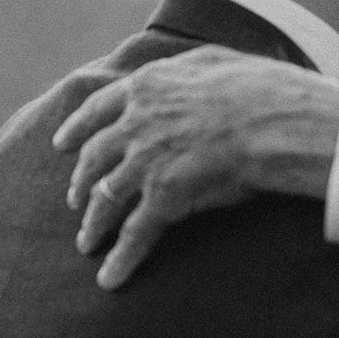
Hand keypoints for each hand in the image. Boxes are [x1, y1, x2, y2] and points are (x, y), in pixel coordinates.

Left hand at [51, 45, 338, 289]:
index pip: (98, 109)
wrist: (276, 122)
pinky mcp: (162, 198)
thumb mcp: (218, 58)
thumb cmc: (262, 88)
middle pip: (94, 157)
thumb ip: (189, 64)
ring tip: (86, 242)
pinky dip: (119, 259)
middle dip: (80, 180)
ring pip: (106, 198)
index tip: (61, 144)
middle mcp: (136, 123)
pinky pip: (135, 234)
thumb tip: (189, 67)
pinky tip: (109, 279)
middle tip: (74, 198)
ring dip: (93, 224)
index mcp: (147, 87)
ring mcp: (145, 161)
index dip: (76, 128)